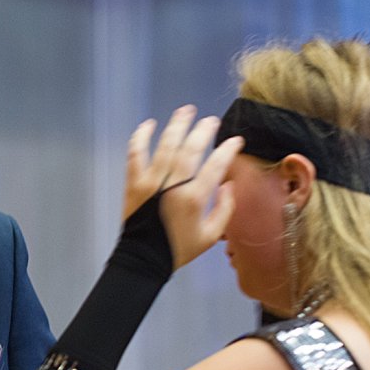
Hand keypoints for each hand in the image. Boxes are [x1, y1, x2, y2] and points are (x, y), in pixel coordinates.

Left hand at [125, 106, 240, 270]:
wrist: (143, 260)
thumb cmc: (179, 249)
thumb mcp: (211, 236)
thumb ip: (225, 209)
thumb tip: (228, 185)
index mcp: (194, 199)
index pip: (216, 165)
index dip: (228, 150)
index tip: (236, 141)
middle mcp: (172, 186)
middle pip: (191, 149)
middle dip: (203, 131)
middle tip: (211, 121)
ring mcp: (150, 182)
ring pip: (165, 145)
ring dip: (177, 125)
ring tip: (186, 110)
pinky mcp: (133, 183)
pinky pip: (135, 154)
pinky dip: (141, 137)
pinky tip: (148, 124)